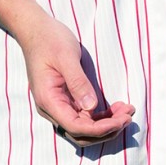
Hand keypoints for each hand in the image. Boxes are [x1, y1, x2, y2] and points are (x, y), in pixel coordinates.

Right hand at [17, 13, 134, 148]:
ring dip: (105, 125)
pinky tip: (116, 108)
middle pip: (80, 133)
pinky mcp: (65, 100)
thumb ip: (78, 82)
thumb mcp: (66, 57)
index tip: (122, 120)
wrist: (37, 31)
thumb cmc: (50, 40)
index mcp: (49, 100)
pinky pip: (82, 117)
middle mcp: (51, 108)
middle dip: (106, 129)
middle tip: (129, 116)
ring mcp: (57, 106)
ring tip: (127, 112)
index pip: (75, 127)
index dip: (100, 129)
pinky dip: (100, 117)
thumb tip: (91, 107)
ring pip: (82, 128)